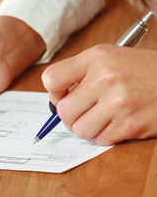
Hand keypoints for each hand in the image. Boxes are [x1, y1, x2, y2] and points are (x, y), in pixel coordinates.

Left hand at [42, 44, 156, 144]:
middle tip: (84, 112)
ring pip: (80, 129)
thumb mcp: (112, 58)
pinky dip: (106, 135)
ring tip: (103, 117)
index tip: (63, 95)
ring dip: (88, 128)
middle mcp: (105, 78)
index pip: (51, 79)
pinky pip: (101, 139)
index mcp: (97, 57)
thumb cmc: (144, 71)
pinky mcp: (131, 124)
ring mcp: (119, 102)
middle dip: (70, 116)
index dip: (54, 92)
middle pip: (63, 111)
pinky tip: (119, 122)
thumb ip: (81, 73)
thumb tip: (55, 99)